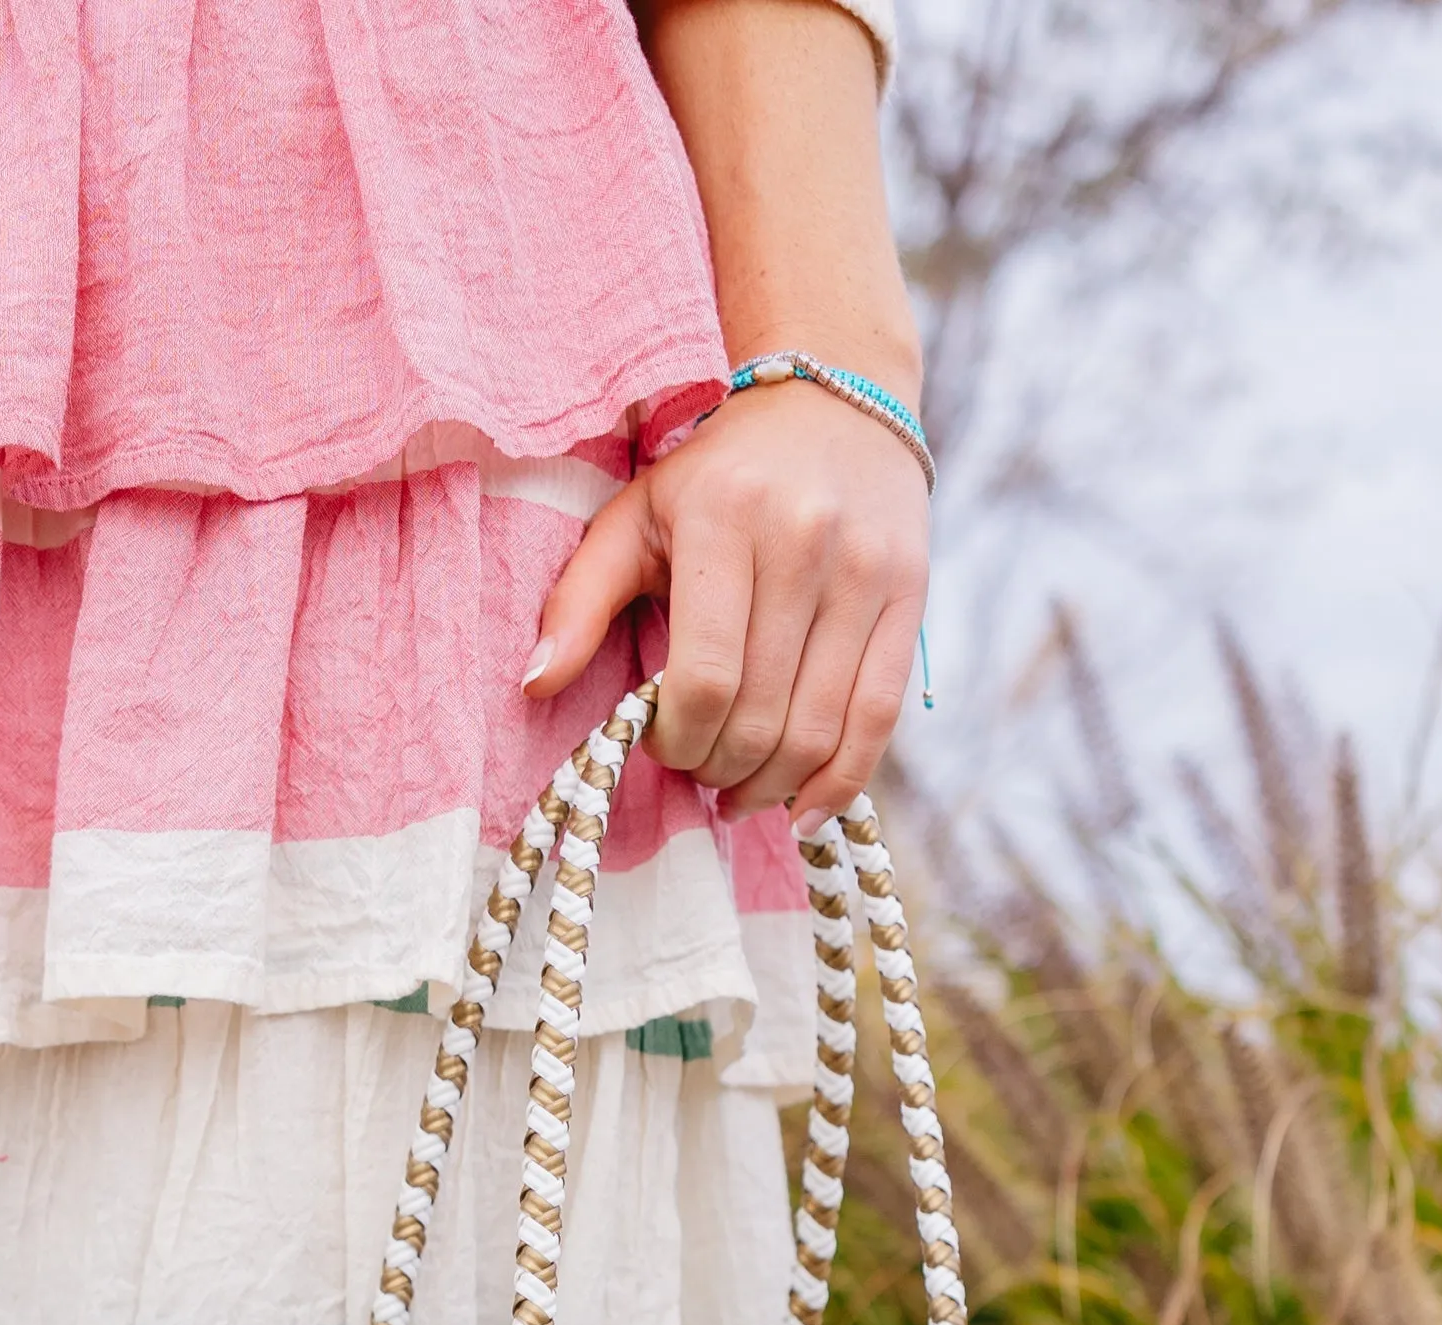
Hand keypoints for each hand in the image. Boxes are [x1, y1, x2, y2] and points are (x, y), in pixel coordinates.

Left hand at [524, 383, 926, 822]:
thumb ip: (579, 601)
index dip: (676, 739)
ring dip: (768, 787)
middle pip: (759, 716)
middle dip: (718, 768)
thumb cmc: (717, 475)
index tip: (660, 742)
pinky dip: (838, 783)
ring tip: (738, 791)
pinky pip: (878, 719)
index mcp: (726, 521)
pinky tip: (800, 811)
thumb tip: (531, 686)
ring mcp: (866, 571)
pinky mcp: (909, 594)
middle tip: (699, 770)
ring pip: (816, 730)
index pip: (704, 680)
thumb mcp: (636, 517)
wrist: (835, 396)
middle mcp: (805, 543)